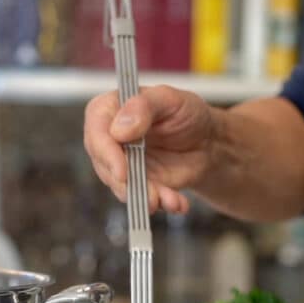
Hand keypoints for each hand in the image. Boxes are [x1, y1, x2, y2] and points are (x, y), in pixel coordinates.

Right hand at [84, 85, 216, 213]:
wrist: (207, 142)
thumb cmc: (187, 113)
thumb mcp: (171, 99)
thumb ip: (144, 106)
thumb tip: (119, 129)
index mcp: (110, 110)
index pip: (96, 131)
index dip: (106, 153)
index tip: (122, 172)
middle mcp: (110, 139)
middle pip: (104, 164)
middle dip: (128, 184)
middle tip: (151, 194)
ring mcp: (121, 164)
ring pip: (121, 187)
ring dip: (146, 197)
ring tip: (171, 199)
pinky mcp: (135, 184)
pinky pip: (139, 199)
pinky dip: (160, 203)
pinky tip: (177, 202)